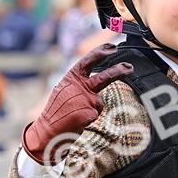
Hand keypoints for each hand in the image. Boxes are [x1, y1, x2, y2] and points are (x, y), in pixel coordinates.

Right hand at [22, 44, 131, 164]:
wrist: (48, 129)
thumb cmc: (57, 110)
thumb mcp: (64, 90)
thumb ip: (78, 83)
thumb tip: (95, 79)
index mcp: (71, 78)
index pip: (87, 61)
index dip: (100, 52)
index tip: (112, 48)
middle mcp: (78, 86)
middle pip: (103, 77)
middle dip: (118, 71)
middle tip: (129, 67)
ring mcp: (85, 99)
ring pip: (98, 101)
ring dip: (91, 108)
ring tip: (76, 114)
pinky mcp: (90, 112)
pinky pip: (96, 114)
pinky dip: (88, 118)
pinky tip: (77, 121)